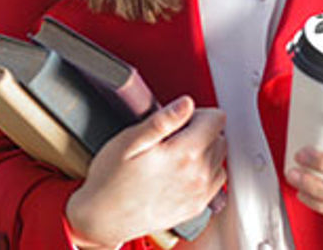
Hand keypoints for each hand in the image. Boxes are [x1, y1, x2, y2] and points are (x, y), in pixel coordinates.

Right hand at [66, 96, 226, 248]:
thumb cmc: (110, 180)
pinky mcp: (196, 207)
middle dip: (200, 132)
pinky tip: (182, 172)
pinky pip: (215, 181)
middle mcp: (198, 175)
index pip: (216, 119)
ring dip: (204, 152)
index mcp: (184, 153)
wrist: (103, 219)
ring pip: (219, 158)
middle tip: (172, 139)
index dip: (196, 114)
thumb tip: (186, 103)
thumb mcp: (130, 141)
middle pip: (219, 137)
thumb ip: (163, 120)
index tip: (179, 121)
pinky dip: (204, 172)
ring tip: (175, 156)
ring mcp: (199, 193)